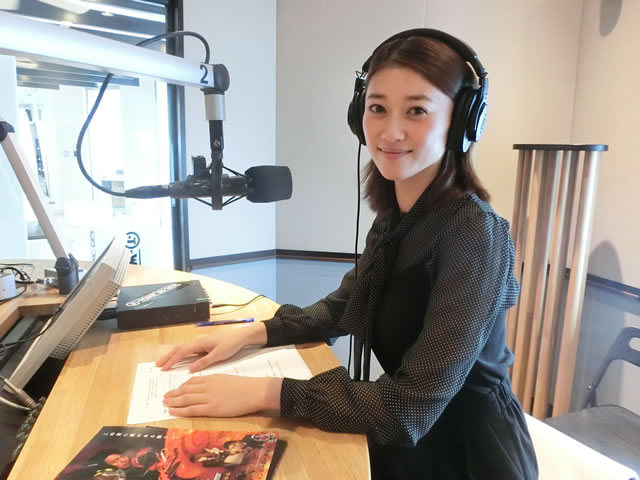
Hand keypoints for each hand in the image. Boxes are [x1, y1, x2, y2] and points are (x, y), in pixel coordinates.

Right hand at [156, 323, 266, 371]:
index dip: (172, 360)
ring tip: (164, 362)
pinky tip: (179, 360)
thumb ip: (204, 361)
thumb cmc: (231, 345)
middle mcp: (198, 342)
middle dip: (168, 356)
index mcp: (200, 343)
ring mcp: (201, 343)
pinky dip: (180, 354)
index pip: (182, 352)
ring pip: (183, 348)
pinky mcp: (204, 346)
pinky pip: (189, 350)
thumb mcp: (219, 355)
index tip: (163, 368)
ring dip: (173, 355)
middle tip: (157, 365)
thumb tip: (189, 369)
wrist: (241, 337)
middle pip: (179, 348)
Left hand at [163, 374, 281, 416]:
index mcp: (211, 378)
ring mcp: (208, 397)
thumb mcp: (226, 379)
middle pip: (185, 390)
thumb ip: (214, 382)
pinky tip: (173, 411)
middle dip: (173, 393)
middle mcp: (207, 386)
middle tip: (164, 396)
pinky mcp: (211, 408)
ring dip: (173, 401)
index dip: (181, 386)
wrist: (253, 391)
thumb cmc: (244, 385)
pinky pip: (192, 409)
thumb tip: (206, 386)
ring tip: (165, 403)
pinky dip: (180, 410)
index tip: (175, 390)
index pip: (191, 381)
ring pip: (186, 399)